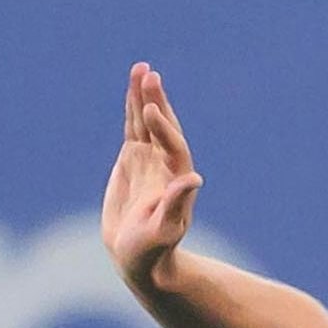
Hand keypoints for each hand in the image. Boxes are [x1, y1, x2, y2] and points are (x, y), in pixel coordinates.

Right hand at [102, 62, 205, 288]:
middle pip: (162, 126)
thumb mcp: (163, 231)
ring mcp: (150, 160)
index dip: (163, 129)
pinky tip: (132, 91)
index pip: (172, 147)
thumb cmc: (152, 250)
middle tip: (149, 73)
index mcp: (177, 179)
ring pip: (147, 123)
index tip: (152, 110)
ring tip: (140, 69)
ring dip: (144, 97)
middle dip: (156, 101)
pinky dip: (133, 110)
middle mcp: (166, 165)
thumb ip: (177, 205)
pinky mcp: (133, 161)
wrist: (139, 258)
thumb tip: (194, 179)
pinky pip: (134, 129)